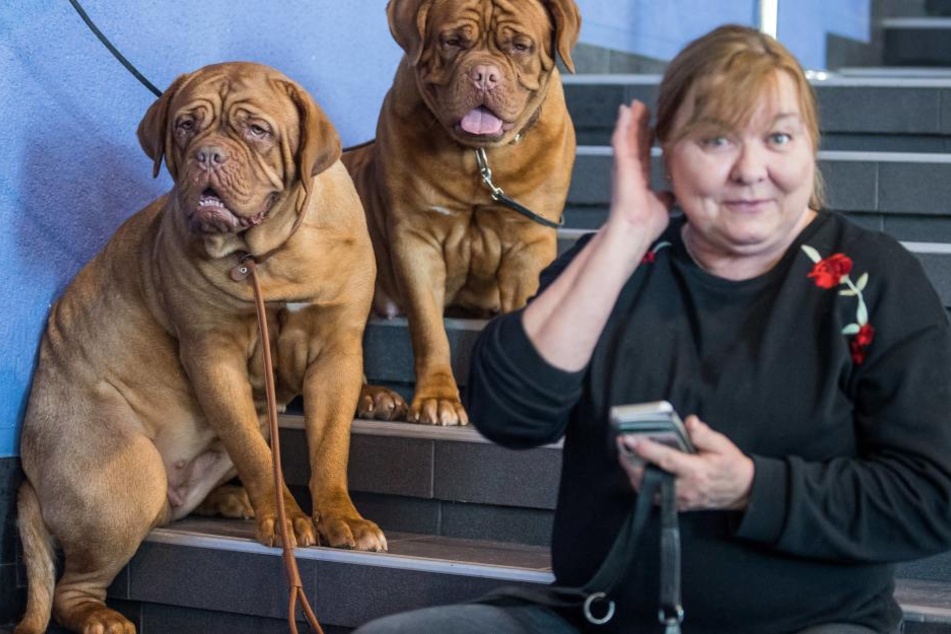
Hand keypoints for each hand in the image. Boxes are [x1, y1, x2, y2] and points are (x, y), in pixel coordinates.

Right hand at [606, 99, 674, 240]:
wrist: (636, 230)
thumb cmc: (646, 224)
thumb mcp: (663, 205)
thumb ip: (666, 196)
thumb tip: (673, 193)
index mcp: (639, 178)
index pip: (644, 152)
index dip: (647, 137)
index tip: (654, 124)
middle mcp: (630, 170)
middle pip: (634, 140)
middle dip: (638, 123)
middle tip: (643, 106)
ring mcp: (624, 166)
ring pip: (626, 136)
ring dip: (630, 120)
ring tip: (633, 104)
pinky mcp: (621, 164)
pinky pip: (621, 140)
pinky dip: (623, 125)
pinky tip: (626, 112)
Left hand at [616, 415, 753, 510]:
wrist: (742, 491)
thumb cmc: (731, 466)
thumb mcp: (723, 446)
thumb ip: (704, 434)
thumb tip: (689, 423)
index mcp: (696, 471)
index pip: (665, 459)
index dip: (645, 449)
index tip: (629, 438)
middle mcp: (685, 488)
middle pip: (649, 477)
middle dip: (630, 461)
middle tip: (622, 444)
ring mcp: (680, 499)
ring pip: (647, 489)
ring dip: (633, 473)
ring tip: (626, 455)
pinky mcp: (678, 505)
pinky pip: (654, 497)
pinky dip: (642, 484)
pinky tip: (637, 470)